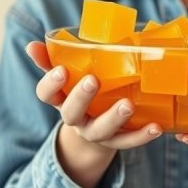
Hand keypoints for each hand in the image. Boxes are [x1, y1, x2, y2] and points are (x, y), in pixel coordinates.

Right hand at [25, 41, 162, 150]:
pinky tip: (156, 126)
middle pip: (71, 113)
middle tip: (92, 80)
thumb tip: (31, 45)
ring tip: (128, 105)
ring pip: (101, 130)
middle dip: (81, 98)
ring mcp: (96, 132)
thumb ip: (50, 60)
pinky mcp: (117, 141)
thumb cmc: (80, 91)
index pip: (45, 94)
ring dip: (114, 118)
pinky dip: (142, 135)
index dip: (51, 83)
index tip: (62, 69)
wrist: (93, 128)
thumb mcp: (66, 77)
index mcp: (60, 100)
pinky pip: (129, 141)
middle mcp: (76, 119)